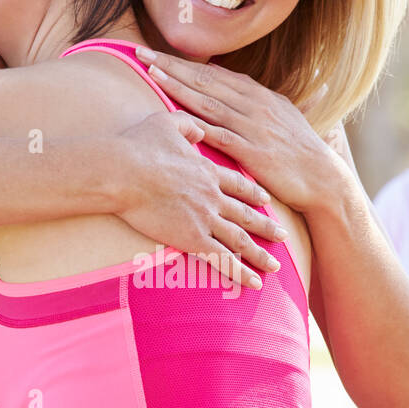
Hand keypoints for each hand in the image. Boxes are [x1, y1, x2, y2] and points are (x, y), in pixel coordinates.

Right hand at [115, 109, 287, 290]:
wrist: (124, 172)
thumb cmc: (138, 146)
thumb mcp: (167, 123)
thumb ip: (188, 125)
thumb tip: (201, 128)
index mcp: (208, 171)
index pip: (238, 185)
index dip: (254, 194)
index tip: (267, 201)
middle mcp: (213, 196)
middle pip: (247, 214)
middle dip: (267, 226)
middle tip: (284, 236)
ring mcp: (206, 218)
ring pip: (240, 240)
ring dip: (259, 254)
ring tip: (274, 266)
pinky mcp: (193, 238)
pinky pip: (223, 259)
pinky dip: (241, 273)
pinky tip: (254, 283)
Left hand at [134, 47, 337, 212]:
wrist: (323, 178)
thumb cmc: (301, 151)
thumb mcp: (284, 118)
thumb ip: (261, 102)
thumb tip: (247, 89)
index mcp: (259, 95)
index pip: (215, 74)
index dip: (185, 64)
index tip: (159, 55)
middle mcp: (255, 105)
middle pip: (206, 81)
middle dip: (172, 66)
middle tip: (142, 53)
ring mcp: (254, 127)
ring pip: (208, 102)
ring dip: (178, 86)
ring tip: (152, 73)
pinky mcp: (253, 151)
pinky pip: (220, 134)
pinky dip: (197, 123)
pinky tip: (177, 115)